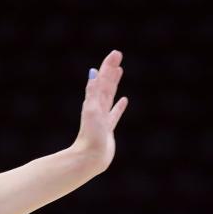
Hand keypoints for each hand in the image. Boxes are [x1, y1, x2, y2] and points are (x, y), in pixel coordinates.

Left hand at [69, 50, 127, 173]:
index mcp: (93, 103)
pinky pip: (114, 114)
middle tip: (117, 56)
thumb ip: (93, 93)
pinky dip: (118, 106)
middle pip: (105, 85)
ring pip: (109, 96)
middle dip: (111, 70)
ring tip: (119, 71)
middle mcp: (97, 109)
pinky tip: (124, 100)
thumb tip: (93, 73)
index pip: (102, 80)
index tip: (115, 54)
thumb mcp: (92, 111)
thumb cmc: (90, 137)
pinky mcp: (107, 129)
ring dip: (114, 84)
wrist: (89, 159)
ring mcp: (102, 119)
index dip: (108, 67)